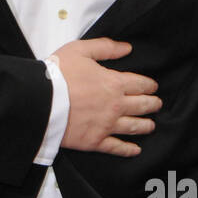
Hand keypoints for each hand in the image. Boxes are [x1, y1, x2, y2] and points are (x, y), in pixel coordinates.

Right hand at [54, 38, 160, 157]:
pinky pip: (117, 148)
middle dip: (153, 104)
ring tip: (151, 125)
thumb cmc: (57, 75)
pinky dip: (129, 150)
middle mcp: (115, 106)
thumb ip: (105, 47)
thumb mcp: (80, 50)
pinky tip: (136, 150)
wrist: (40, 101)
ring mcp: (107, 125)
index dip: (149, 85)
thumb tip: (126, 48)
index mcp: (114, 83)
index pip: (140, 84)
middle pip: (142, 106)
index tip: (153, 87)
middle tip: (157, 104)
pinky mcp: (95, 141)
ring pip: (134, 127)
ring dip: (146, 126)